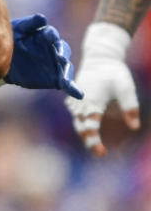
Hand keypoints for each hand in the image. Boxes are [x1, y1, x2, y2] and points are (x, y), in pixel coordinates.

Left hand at [5, 14, 82, 98]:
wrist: (4, 60)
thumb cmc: (12, 39)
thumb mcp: (18, 30)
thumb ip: (30, 24)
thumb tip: (42, 18)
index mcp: (44, 36)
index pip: (51, 34)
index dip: (51, 35)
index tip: (49, 36)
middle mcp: (53, 50)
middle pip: (62, 50)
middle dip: (62, 54)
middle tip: (60, 58)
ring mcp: (56, 64)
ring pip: (65, 67)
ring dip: (67, 73)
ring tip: (65, 80)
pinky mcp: (55, 78)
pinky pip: (66, 84)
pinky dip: (73, 89)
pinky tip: (80, 94)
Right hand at [65, 23, 139, 156]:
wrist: (100, 57)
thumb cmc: (115, 73)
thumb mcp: (127, 89)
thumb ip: (130, 108)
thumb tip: (134, 127)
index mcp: (92, 103)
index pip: (90, 127)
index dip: (94, 142)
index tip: (101, 152)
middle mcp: (81, 103)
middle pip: (80, 127)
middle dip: (88, 140)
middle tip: (99, 153)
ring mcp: (76, 100)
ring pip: (77, 121)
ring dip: (84, 131)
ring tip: (94, 141)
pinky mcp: (75, 97)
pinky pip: (75, 114)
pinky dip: (81, 122)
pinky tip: (87, 124)